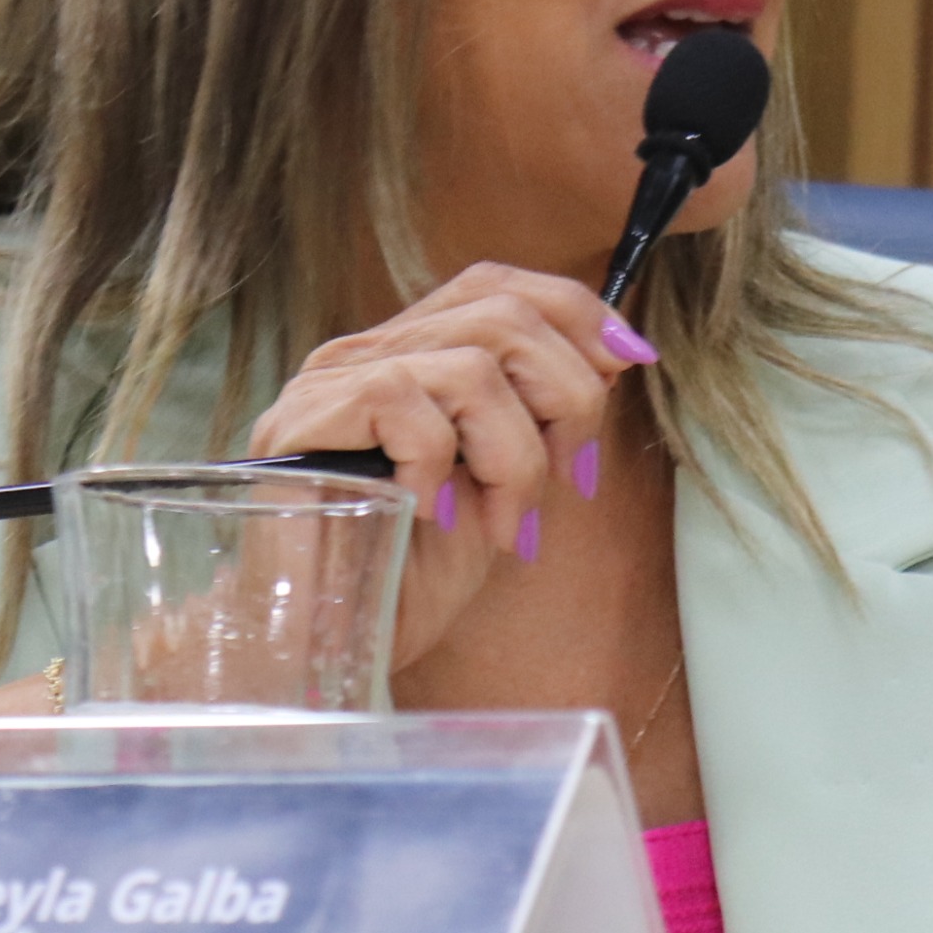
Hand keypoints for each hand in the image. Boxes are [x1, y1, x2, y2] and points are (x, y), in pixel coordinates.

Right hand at [244, 262, 650, 671]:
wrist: (325, 648)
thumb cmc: (406, 577)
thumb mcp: (500, 485)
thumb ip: (539, 416)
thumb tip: (613, 353)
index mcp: (409, 357)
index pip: (497, 285)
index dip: (575, 313)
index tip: (629, 365)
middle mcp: (365, 353)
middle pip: (500, 313)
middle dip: (566, 396)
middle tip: (567, 477)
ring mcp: (328, 382)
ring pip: (471, 365)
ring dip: (515, 454)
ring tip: (504, 520)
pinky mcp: (303, 419)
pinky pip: (409, 403)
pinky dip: (444, 465)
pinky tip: (432, 517)